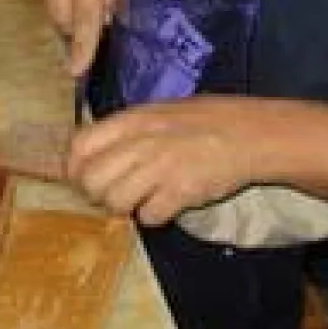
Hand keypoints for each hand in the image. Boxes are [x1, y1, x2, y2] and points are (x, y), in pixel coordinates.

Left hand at [66, 97, 264, 224]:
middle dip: (98, 193)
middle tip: (117, 193)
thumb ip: (127, 130)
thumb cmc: (207, 120)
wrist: (252, 134)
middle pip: (91, 179)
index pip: (80, 145)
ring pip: (115, 202)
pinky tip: (168, 204)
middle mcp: (142, 142)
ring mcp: (161, 167)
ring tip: (144, 199)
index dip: (76, 167)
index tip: (85, 176)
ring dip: (126, 207)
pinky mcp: (181, 192)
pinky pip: (149, 216)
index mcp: (134, 119)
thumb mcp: (161, 112)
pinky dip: (155, 216)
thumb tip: (93, 152)